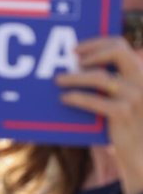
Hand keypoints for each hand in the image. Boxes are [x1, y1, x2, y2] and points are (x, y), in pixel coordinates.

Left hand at [56, 37, 142, 193]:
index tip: (75, 50)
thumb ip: (108, 80)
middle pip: (118, 51)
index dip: (96, 43)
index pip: (120, 45)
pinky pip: (95, 100)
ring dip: (74, 76)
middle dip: (90, 51)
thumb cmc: (124, 122)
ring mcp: (135, 96)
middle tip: (70, 60)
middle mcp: (141, 80)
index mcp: (140, 72)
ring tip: (58, 80)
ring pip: (100, 76)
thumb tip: (75, 66)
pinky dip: (77, 97)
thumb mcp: (120, 96)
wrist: (139, 150)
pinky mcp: (124, 113)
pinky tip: (64, 98)